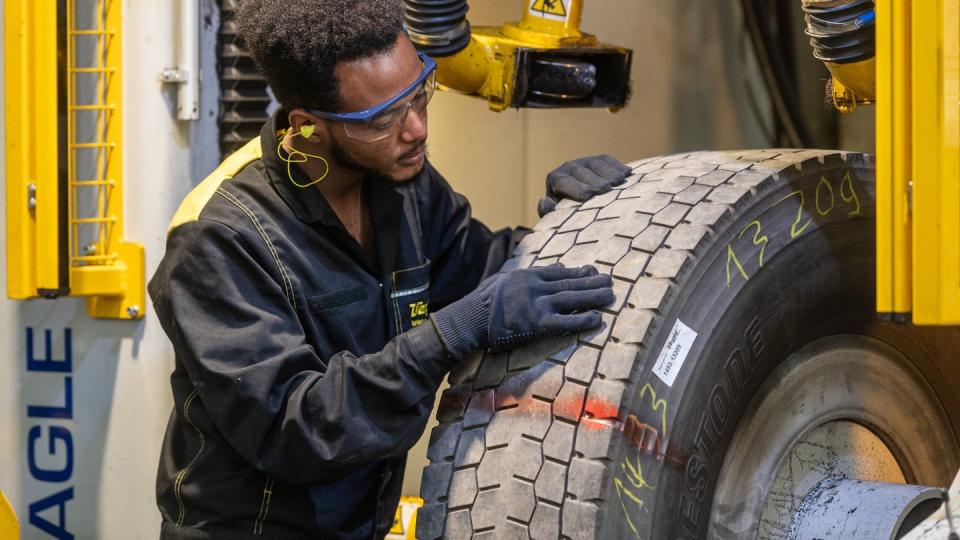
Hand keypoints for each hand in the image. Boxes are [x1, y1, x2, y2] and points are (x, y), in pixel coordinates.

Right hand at [431, 265, 613, 358]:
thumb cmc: (482, 301)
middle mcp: (535, 287)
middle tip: (609, 280)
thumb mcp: (503, 279)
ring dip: (594, 296)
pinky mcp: (537, 324)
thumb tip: (553, 267)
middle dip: (592, 282)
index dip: (577, 272)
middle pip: (569, 283)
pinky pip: (566, 321)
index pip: (558, 272)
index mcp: (527, 275)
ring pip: (572, 298)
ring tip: (610, 295)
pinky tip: (598, 318)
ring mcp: (537, 305)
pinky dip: (583, 319)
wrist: (470, 319)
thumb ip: (528, 275)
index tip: (592, 271)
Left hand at [539, 155, 631, 216]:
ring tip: (619, 181)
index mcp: (555, 179)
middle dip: (594, 181)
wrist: (579, 203)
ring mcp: (585, 161)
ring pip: (596, 164)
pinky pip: (607, 160)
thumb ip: (548, 211)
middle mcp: (568, 167)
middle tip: (606, 190)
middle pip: (582, 172)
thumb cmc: (566, 214)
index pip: (564, 182)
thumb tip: (544, 201)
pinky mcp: (599, 159)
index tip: (588, 196)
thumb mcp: (555, 216)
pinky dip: (617, 166)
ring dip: (608, 173)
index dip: (576, 188)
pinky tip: (627, 173)